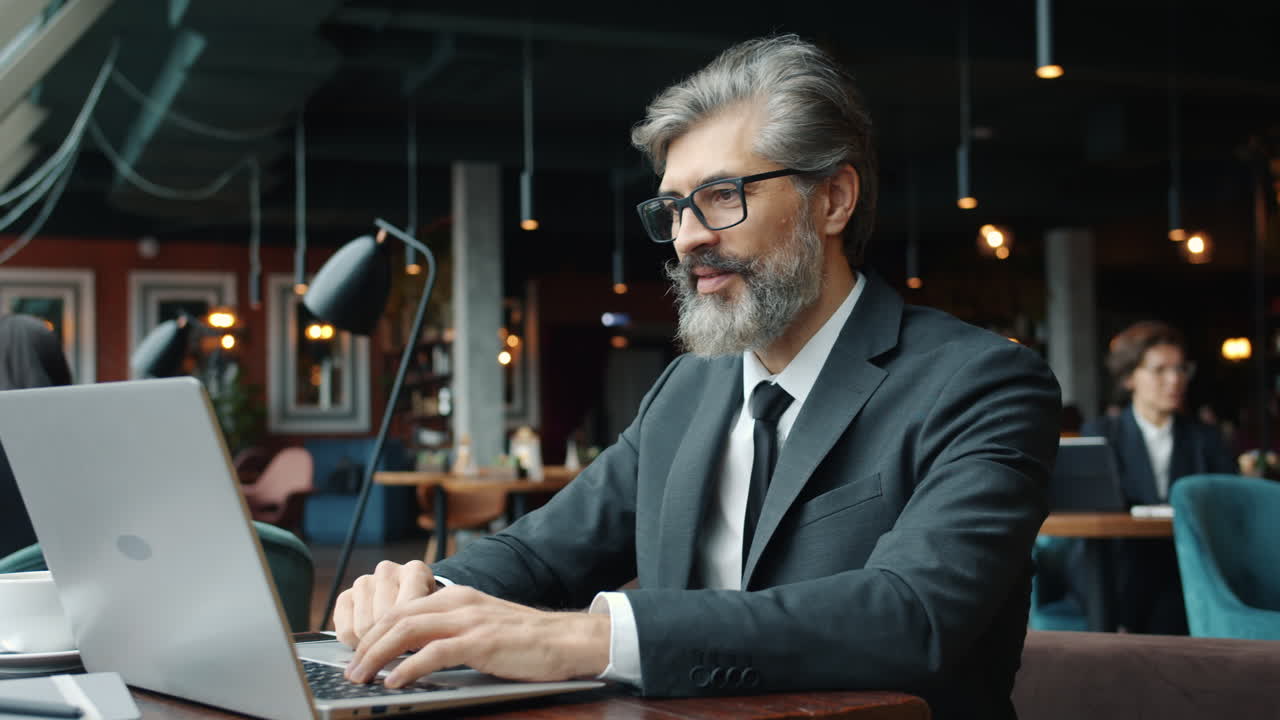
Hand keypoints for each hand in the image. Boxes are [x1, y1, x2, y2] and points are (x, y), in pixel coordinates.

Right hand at [334, 560, 436, 647]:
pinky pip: (346, 632)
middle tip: (402, 648)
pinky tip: (370, 639)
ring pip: (363, 628)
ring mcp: (363, 582)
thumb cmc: (424, 611)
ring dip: (374, 643)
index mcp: (415, 571)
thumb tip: (414, 648)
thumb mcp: (435, 616)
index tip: (419, 648)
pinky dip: (356, 644)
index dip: (414, 636)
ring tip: (387, 643)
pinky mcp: (345, 597)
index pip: (408, 608)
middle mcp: (387, 571)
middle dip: (392, 641)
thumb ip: (427, 626)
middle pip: (383, 620)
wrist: (410, 600)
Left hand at [344, 585, 610, 687]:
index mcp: (458, 597)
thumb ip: (454, 630)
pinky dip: (408, 668)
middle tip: (350, 670)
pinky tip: (395, 681)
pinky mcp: (481, 642)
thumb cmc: (528, 639)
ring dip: (378, 656)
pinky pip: (434, 653)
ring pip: (408, 631)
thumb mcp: (485, 625)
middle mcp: (460, 603)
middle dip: (367, 645)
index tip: (358, 654)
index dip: (374, 631)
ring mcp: (470, 621)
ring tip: (362, 676)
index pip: (402, 609)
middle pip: (397, 618)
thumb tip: (419, 651)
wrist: (567, 639)